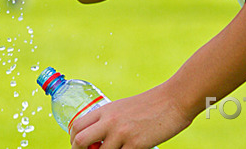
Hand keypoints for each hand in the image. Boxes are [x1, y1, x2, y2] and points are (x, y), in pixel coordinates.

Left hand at [69, 84, 192, 148]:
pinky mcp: (135, 145)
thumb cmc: (149, 105)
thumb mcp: (122, 108)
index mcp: (105, 110)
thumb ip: (109, 120)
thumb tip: (98, 138)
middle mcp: (109, 121)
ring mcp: (121, 134)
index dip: (73, 140)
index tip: (77, 146)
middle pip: (80, 141)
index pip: (77, 126)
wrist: (173, 101)